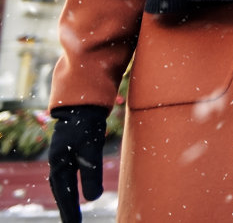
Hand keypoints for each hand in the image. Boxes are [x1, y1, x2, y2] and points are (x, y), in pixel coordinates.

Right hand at [48, 105, 107, 222]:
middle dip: (67, 208)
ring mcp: (64, 157)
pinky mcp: (72, 152)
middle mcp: (58, 162)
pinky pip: (70, 175)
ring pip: (65, 183)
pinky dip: (72, 186)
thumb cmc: (86, 125)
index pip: (64, 193)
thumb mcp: (90, 148)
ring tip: (73, 214)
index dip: (69, 209)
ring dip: (69, 198)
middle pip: (61, 191)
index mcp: (59, 163)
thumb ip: (91, 172)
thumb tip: (93, 199)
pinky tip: (78, 192)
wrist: (84, 104)